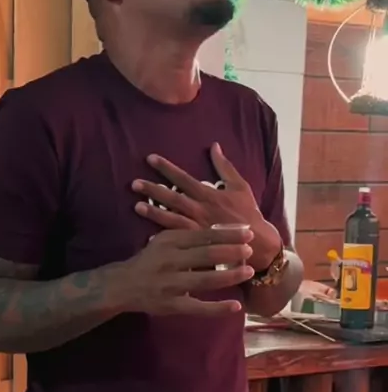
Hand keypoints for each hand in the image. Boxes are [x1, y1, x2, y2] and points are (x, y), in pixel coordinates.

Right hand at [118, 227, 254, 316]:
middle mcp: (170, 261)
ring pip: (205, 280)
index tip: (247, 232)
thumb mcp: (164, 241)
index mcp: (169, 241)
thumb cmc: (148, 260)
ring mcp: (171, 285)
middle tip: (251, 250)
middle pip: (206, 255)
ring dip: (229, 276)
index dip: (227, 234)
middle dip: (231, 251)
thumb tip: (220, 230)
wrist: (122, 285)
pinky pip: (198, 307)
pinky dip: (218, 308)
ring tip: (248, 271)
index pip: (202, 235)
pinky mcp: (171, 305)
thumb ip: (187, 237)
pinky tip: (236, 306)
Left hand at [132, 143, 280, 270]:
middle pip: (173, 198)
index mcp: (209, 195)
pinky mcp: (198, 244)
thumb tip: (214, 146)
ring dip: (154, 213)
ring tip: (137, 206)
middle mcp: (201, 210)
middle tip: (134, 184)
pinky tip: (147, 238)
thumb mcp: (240, 186)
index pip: (183, 178)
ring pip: (172, 219)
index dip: (166, 168)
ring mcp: (198, 228)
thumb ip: (225, 167)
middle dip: (153, 190)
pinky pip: (179, 241)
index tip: (150, 159)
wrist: (258, 242)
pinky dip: (164, 239)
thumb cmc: (248, 213)